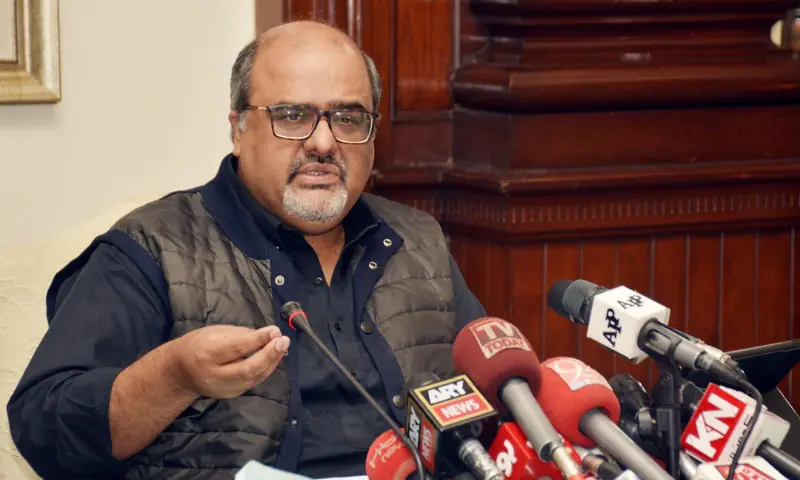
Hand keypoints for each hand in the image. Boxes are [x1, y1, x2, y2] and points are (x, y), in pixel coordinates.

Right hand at [169, 325, 289, 398]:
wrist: (179, 372)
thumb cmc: (198, 345)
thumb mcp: (214, 332)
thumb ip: (241, 334)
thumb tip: (268, 335)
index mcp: (206, 354)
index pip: (236, 348)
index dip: (258, 340)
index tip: (275, 330)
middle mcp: (214, 375)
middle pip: (247, 369)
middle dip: (269, 355)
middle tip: (283, 341)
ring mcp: (222, 389)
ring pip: (253, 378)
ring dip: (271, 362)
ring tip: (282, 347)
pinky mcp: (230, 395)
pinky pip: (252, 382)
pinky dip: (265, 370)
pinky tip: (273, 358)